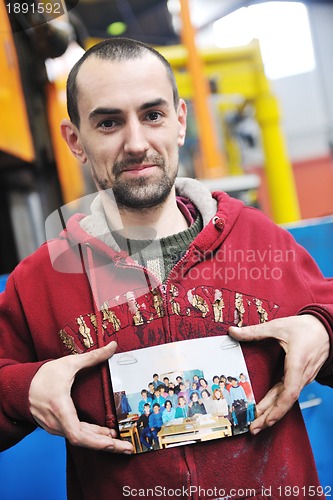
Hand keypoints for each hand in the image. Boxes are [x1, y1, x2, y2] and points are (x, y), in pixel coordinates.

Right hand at [29, 341, 132, 453]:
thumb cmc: (45, 374)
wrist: (22, 385)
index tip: (113, 442)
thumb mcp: (70, 363)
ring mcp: (55, 427)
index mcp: (60, 406)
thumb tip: (113, 346)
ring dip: (100, 441)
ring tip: (121, 442)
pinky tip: (105, 435)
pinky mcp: (56, 427)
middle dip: (106, 445)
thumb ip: (94, 356)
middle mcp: (56, 421)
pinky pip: (75, 435)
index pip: (77, 433)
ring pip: (80, 439)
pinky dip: (91, 437)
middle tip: (127, 447)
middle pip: (83, 441)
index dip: (96, 440)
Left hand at [228, 315, 329, 434]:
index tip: (265, 418)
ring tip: (257, 424)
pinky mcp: (302, 377)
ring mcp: (303, 377)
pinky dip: (278, 403)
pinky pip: (289, 393)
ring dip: (273, 412)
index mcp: (297, 362)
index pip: (290, 391)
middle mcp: (302, 374)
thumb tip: (232, 331)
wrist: (324, 328)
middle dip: (270, 417)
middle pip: (286, 401)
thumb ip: (254, 331)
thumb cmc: (304, 328)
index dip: (279, 408)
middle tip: (253, 429)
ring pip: (287, 398)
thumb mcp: (277, 326)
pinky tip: (268, 410)